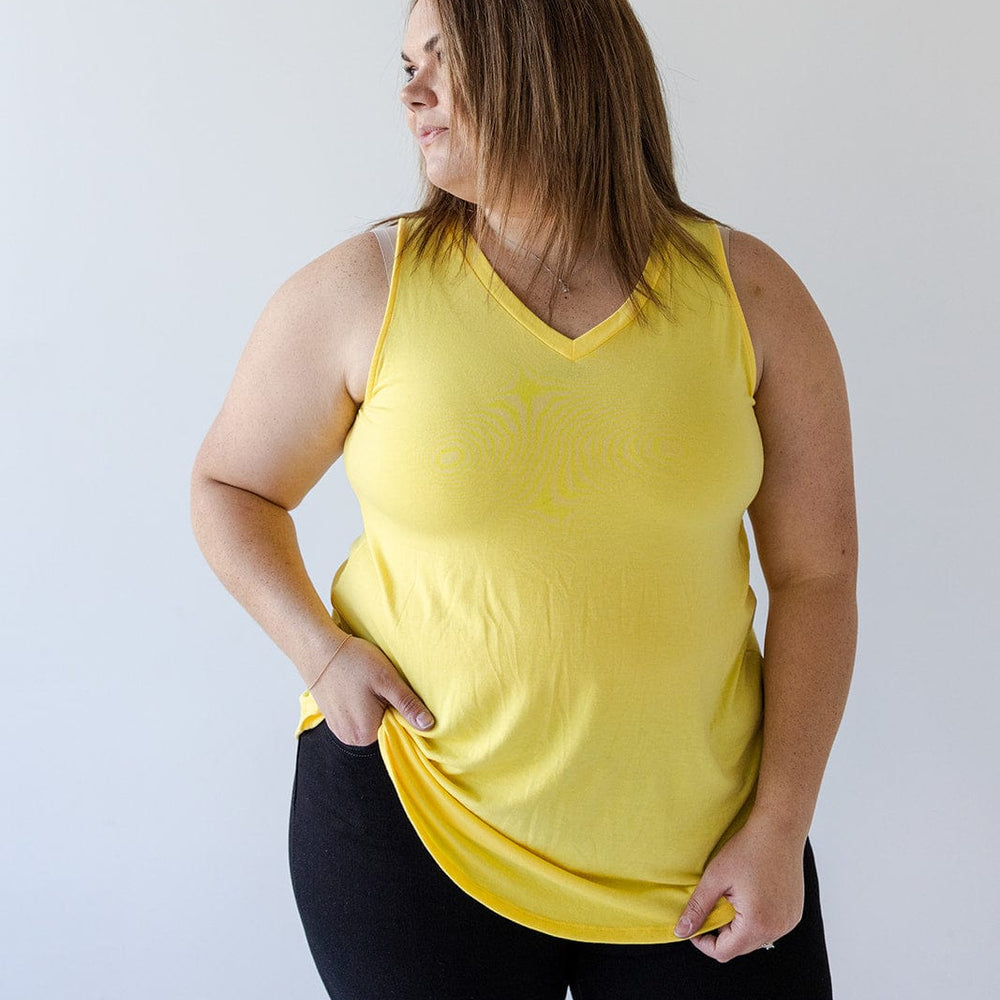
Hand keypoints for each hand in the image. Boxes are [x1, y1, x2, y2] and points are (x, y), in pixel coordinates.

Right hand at [309, 635, 434, 746]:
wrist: (317, 649)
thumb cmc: (352, 662)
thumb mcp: (387, 680)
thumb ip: (408, 705)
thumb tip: (428, 725)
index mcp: (365, 734)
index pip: (397, 730)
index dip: (403, 711)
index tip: (397, 691)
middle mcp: (350, 738)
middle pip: (382, 726)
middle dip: (388, 708)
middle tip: (382, 684)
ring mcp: (339, 729)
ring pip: (369, 720)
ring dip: (374, 706)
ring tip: (369, 684)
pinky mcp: (332, 718)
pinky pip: (356, 716)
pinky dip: (361, 704)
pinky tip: (358, 686)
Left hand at [673, 815, 805, 961]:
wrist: (779, 829)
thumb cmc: (747, 849)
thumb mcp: (715, 877)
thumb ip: (697, 908)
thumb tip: (681, 932)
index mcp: (757, 923)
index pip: (724, 952)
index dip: (704, 942)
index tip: (694, 924)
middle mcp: (777, 929)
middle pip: (740, 948)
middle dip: (721, 933)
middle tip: (711, 906)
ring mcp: (789, 922)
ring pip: (755, 939)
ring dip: (738, 928)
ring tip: (730, 899)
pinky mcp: (794, 914)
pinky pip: (769, 928)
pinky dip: (755, 920)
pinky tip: (749, 896)